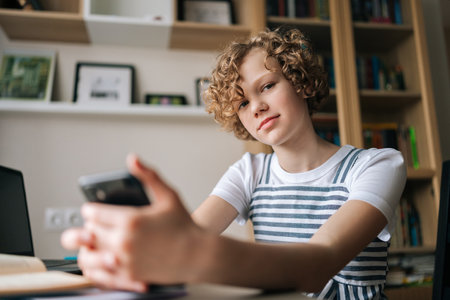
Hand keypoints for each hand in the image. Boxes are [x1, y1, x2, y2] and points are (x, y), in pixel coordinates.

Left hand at [61, 154, 204, 290]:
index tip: (94, 210)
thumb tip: (133, 160)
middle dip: (91, 226)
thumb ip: (148, 176)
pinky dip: (95, 267)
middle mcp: (124, 242)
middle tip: (97, 225)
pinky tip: (102, 260)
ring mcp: (124, 262)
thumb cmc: (184, 226)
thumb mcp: (168, 195)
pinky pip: (99, 274)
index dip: (92, 209)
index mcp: (131, 220)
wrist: (197, 255)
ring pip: (87, 255)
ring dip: (88, 247)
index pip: (92, 213)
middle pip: (87, 233)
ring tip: (96, 242)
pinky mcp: (127, 277)